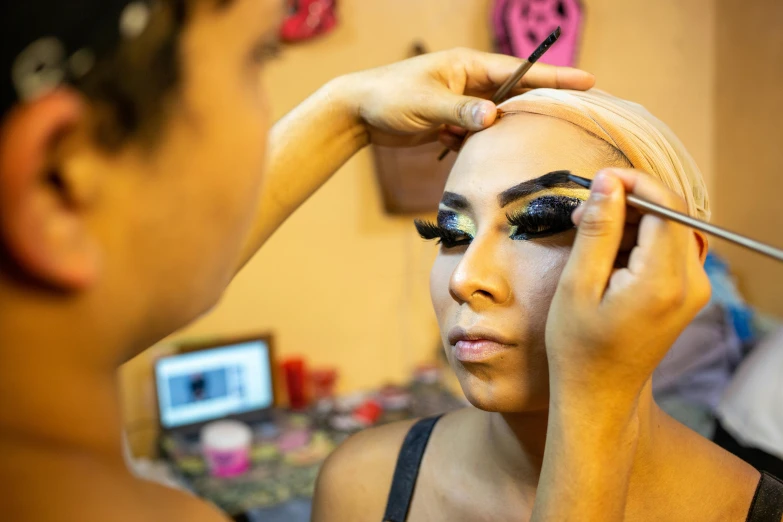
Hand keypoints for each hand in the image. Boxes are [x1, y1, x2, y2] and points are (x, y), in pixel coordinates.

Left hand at [333, 47, 593, 147]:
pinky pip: (477, 133)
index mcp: (468, 66)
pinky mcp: (449, 122)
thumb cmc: (389, 98)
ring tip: (542, 142)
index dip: (553, 78)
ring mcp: (460, 103)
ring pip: (497, 117)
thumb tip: (494, 117)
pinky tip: (494, 155)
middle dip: (540, 104)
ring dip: (511, 130)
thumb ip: (460, 111)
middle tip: (576, 115)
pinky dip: (484, 143)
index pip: (519, 71)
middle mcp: (469, 82)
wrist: (357, 112)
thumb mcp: (426, 104)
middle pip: (514, 94)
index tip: (588, 81)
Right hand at [545, 169, 709, 400]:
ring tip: (589, 240)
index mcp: (663, 282)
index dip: (635, 182)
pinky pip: (668, 250)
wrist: (598, 394)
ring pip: (668, 229)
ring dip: (630, 223)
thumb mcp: (577, 285)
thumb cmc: (579, 347)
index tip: (599, 180)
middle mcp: (691, 284)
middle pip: (671, 216)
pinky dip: (638, 242)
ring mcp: (694, 291)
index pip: (668, 207)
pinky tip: (606, 259)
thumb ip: (598, 230)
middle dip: (627, 204)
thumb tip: (609, 181)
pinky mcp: (687, 295)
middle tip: (583, 216)